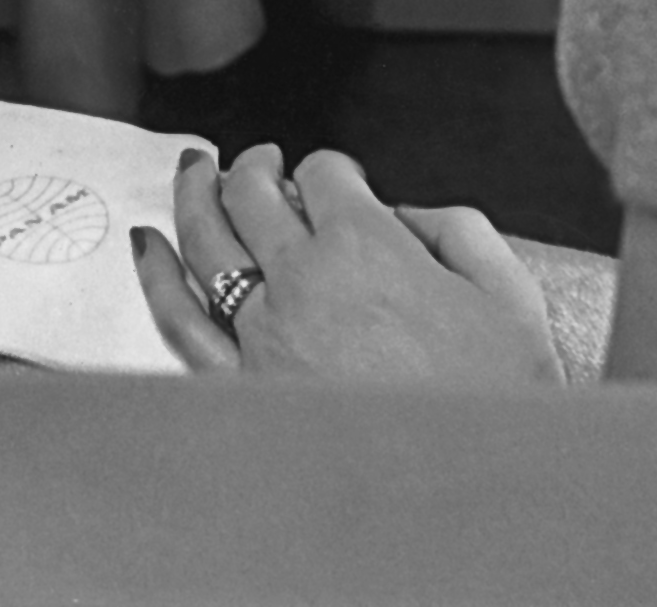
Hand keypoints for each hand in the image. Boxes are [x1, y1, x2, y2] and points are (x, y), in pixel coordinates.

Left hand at [133, 144, 564, 386]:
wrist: (474, 496)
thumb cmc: (497, 404)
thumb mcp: (508, 299)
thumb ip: (458, 232)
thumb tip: (406, 213)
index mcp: (366, 247)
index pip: (324, 175)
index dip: (332, 170)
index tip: (337, 181)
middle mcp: (303, 281)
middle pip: (252, 194)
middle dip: (255, 167)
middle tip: (259, 160)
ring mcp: (263, 334)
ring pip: (206, 242)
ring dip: (195, 195)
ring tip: (192, 170)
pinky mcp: (238, 387)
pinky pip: (180, 322)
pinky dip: (157, 277)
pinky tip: (147, 247)